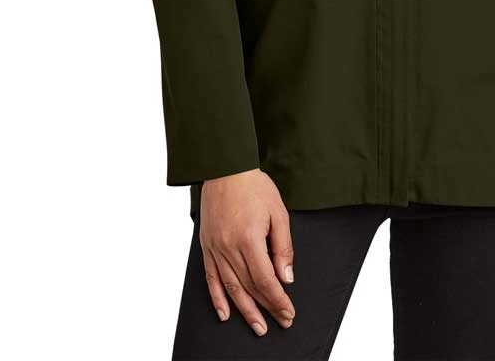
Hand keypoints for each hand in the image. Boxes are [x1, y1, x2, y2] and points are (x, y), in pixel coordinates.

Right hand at [199, 169, 296, 336]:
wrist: (225, 169)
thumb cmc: (254, 186)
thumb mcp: (278, 212)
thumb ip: (283, 247)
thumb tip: (286, 277)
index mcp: (249, 238)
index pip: (266, 279)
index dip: (277, 299)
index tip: (288, 311)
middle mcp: (229, 247)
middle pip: (249, 287)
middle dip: (266, 308)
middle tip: (279, 322)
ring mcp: (215, 248)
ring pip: (230, 287)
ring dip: (244, 310)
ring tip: (257, 326)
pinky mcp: (206, 246)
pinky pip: (211, 278)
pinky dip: (217, 298)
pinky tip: (225, 312)